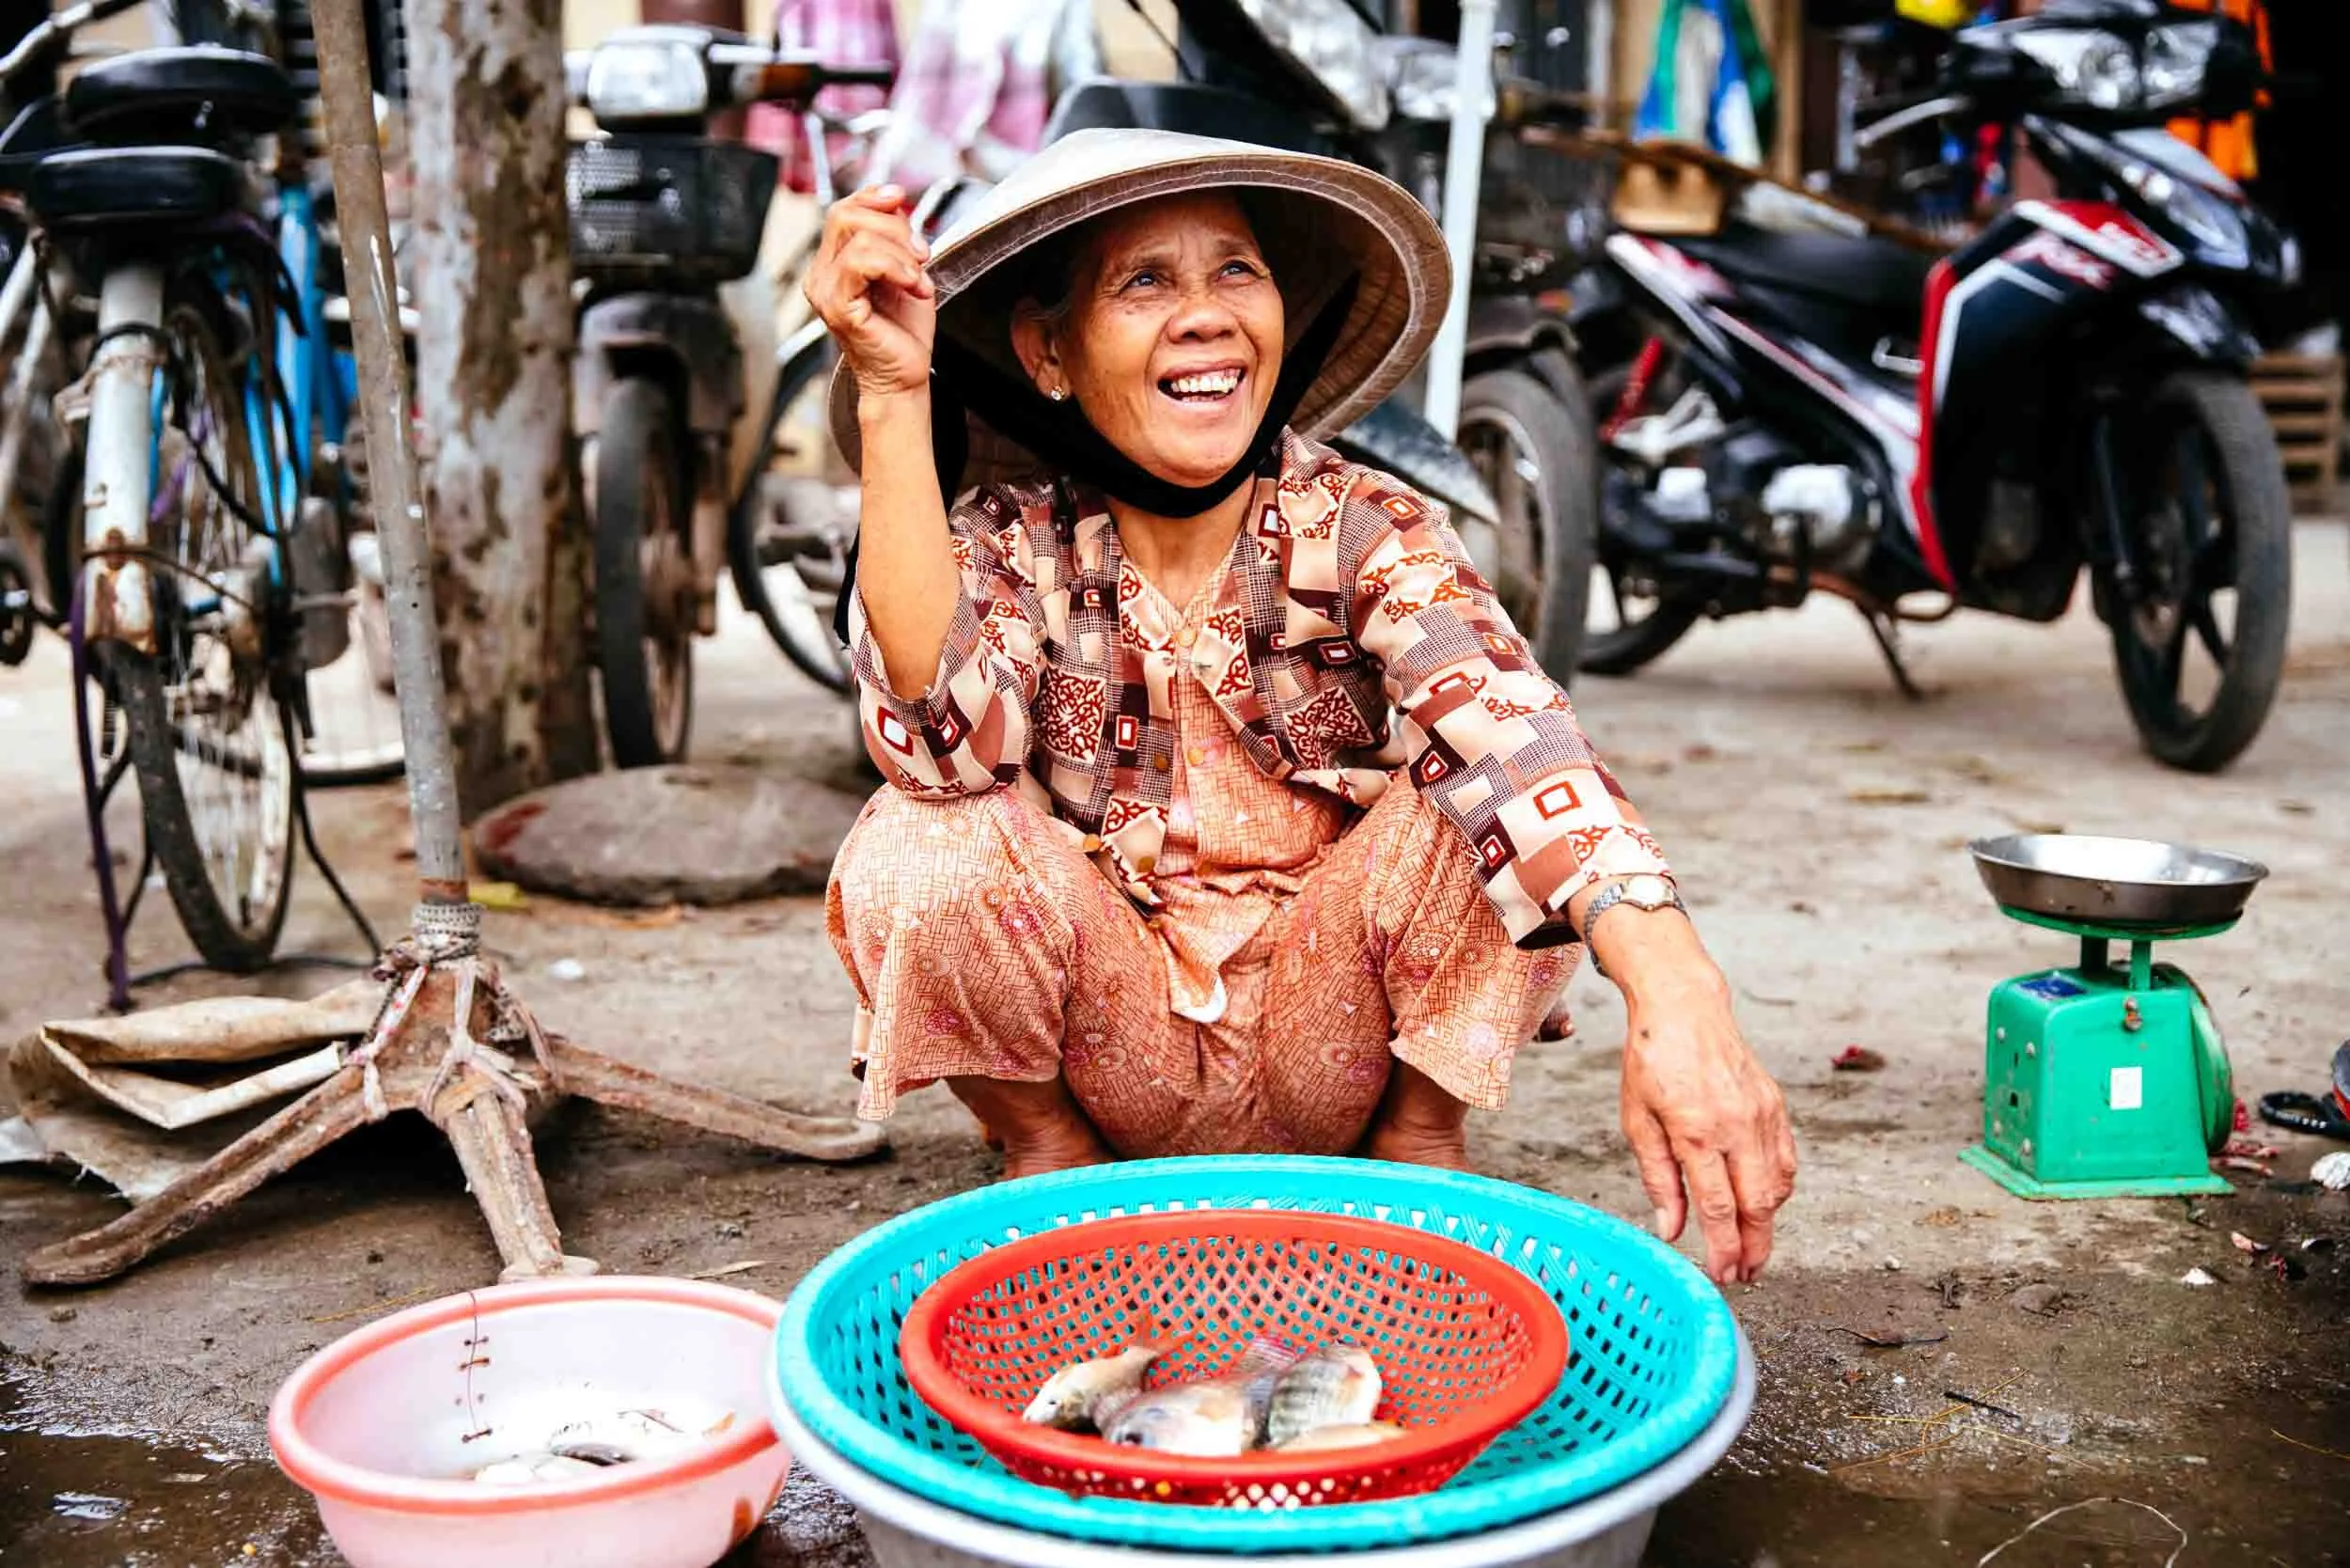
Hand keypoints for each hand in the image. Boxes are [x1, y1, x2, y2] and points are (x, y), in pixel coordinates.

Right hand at [805, 184, 937, 399]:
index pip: (843, 209)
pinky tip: (913, 287)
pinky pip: (862, 262)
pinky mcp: (836, 305)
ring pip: (859, 237)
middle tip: (921, 255)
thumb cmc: (904, 330)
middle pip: (848, 215)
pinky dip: (897, 268)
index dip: (874, 199)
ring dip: (902, 254)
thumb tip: (894, 200)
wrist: (906, 374)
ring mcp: (825, 290)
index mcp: (834, 262)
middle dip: (895, 227)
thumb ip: (895, 233)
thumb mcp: (905, 267)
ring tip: (918, 280)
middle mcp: (822, 274)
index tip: (902, 201)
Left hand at [1617, 970, 1796, 1285]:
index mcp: (1695, 1131)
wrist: (1685, 1008)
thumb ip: (1659, 1178)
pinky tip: (1764, 1204)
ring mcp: (1761, 1115)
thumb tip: (1672, 1230)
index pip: (1717, 1206)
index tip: (1722, 1276)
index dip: (1723, 1248)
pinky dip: (1779, 1188)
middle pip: (1758, 1205)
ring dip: (1769, 1223)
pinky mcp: (1776, 1105)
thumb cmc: (1652, 1062)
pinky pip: (1786, 1159)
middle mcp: (1736, 1126)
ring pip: (1778, 1185)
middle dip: (1755, 1248)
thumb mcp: (1637, 1120)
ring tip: (1752, 1247)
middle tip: (1746, 1276)